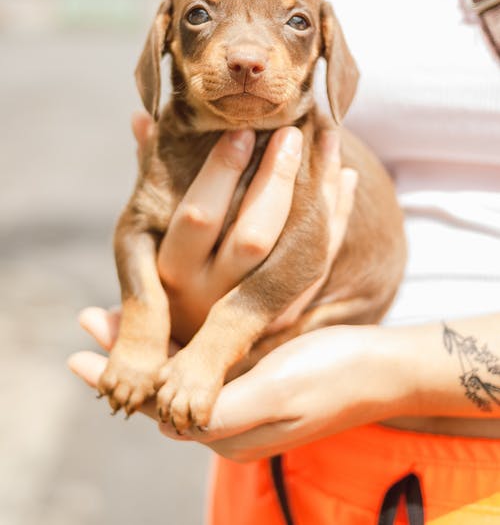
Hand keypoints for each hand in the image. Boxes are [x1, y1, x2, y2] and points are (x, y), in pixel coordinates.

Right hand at [69, 113, 358, 449]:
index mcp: (172, 271)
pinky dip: (337, 217)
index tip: (241, 130)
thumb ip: (148, 175)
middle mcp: (212, 296)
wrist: (194, 346)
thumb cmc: (167, 266)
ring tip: (330, 140)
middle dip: (276, 180)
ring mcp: (254, 310)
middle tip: (291, 132)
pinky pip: (321, 262)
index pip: (198, 217)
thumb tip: (142, 118)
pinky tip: (344, 175)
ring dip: (319, 192)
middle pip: (253, 237)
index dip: (221, 172)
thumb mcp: (147, 229)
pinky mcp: (289, 312)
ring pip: (297, 250)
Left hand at [70, 312, 410, 459]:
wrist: (382, 368)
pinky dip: (178, 337)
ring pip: (178, 369)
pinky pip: (202, 360)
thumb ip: (218, 408)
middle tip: (90, 319)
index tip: (78, 354)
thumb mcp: (275, 392)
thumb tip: (159, 413)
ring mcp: (239, 396)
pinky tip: (169, 315)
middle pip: (160, 384)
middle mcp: (226, 418)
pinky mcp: (253, 376)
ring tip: (114, 315)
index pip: (155, 404)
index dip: (117, 375)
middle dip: (124, 353)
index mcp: (226, 431)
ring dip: (148, 341)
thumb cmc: (333, 377)